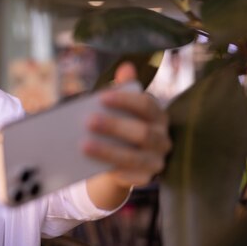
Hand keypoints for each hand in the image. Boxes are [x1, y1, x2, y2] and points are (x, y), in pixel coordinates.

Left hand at [85, 62, 170, 188]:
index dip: (125, 101)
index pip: (146, 105)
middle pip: (143, 133)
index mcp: (158, 116)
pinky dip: (112, 171)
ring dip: (108, 151)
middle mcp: (163, 139)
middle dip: (115, 126)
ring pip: (134, 158)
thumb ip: (122, 89)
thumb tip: (126, 66)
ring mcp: (157, 161)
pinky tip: (93, 166)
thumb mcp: (119, 108)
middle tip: (88, 121)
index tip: (101, 96)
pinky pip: (130, 177)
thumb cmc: (120, 126)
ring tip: (83, 146)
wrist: (121, 159)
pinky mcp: (146, 179)